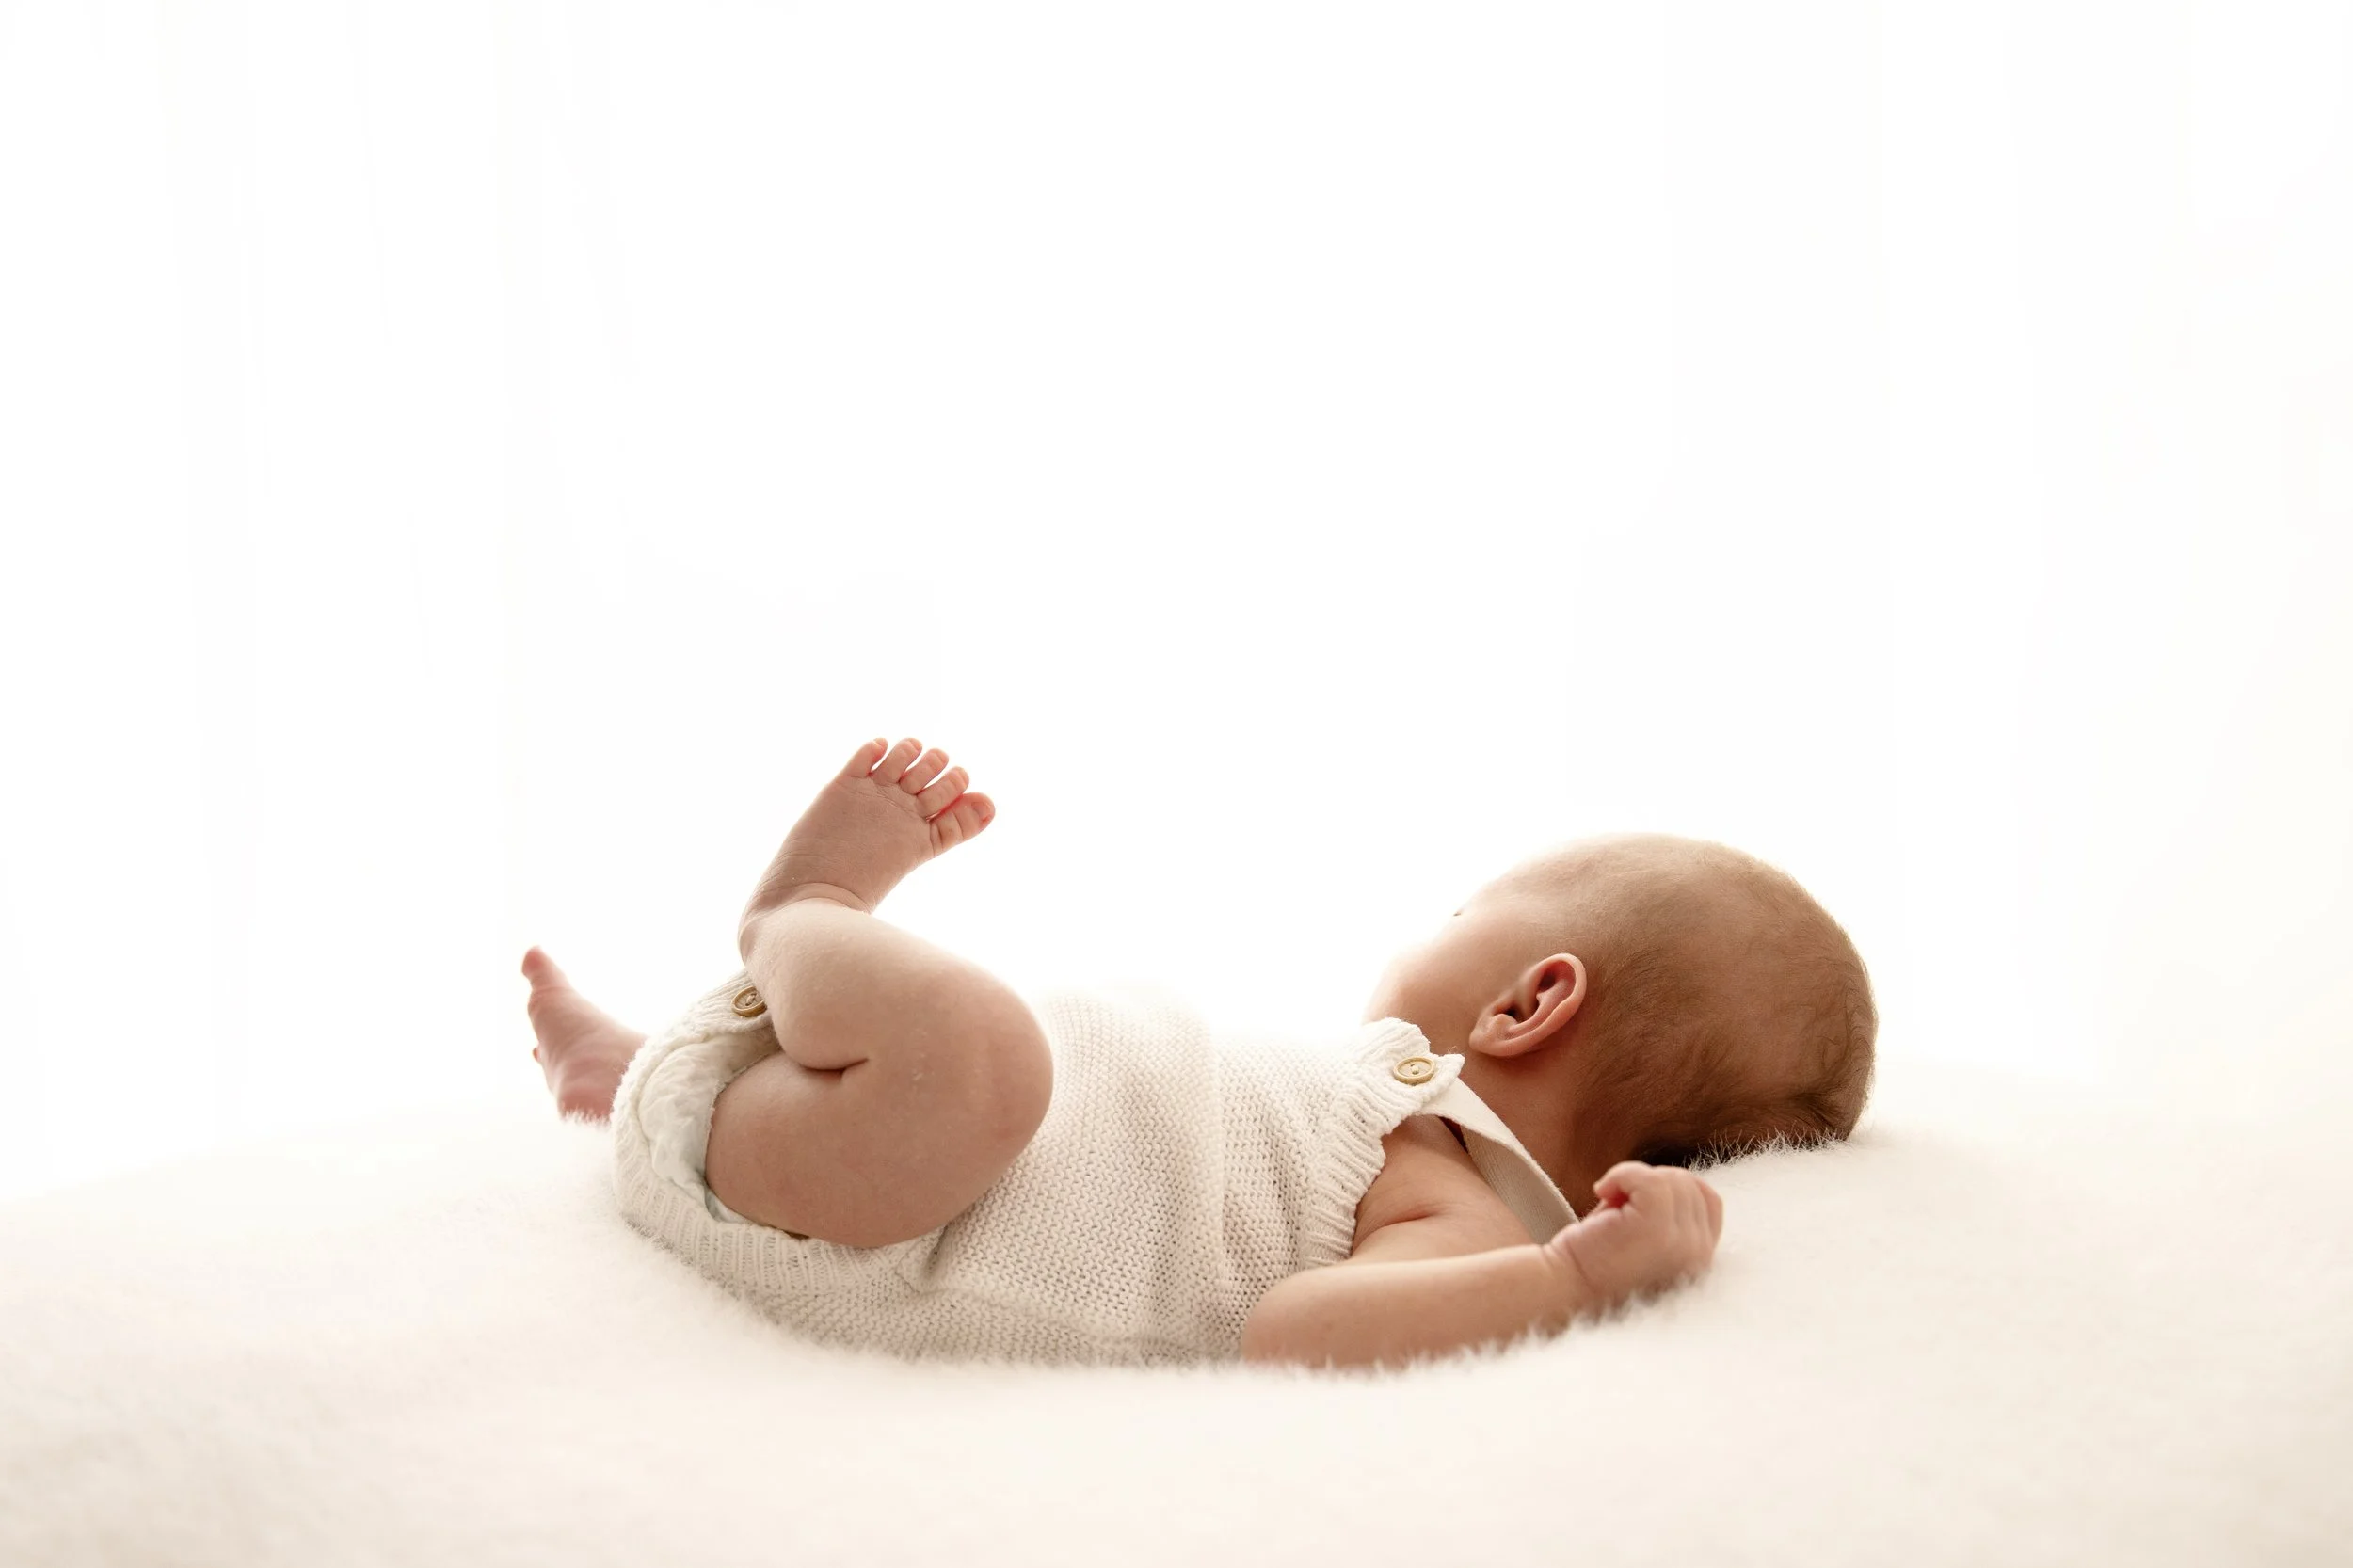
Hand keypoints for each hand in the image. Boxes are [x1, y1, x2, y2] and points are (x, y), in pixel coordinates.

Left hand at [1542, 1162, 1724, 1311]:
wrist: (1563, 1290)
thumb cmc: (1593, 1262)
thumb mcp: (1644, 1235)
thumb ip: (1668, 1212)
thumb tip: (1671, 1175)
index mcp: (1701, 1260)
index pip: (1709, 1201)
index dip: (1672, 1189)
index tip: (1634, 1202)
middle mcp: (1700, 1256)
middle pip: (1689, 1185)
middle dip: (1648, 1185)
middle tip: (1614, 1211)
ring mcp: (1682, 1244)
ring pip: (1672, 1179)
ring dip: (1632, 1180)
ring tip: (1607, 1208)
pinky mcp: (1657, 1230)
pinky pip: (1651, 1179)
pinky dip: (1623, 1174)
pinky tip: (1601, 1192)